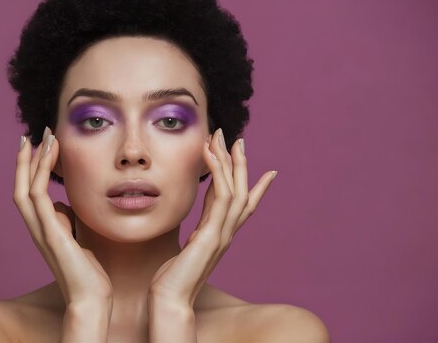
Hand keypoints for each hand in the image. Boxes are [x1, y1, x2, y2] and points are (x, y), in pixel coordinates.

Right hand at [13, 127, 112, 305]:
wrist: (91, 297)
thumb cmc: (88, 272)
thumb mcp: (77, 237)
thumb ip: (67, 220)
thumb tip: (63, 204)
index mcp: (43, 228)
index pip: (29, 192)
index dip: (29, 169)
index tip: (38, 145)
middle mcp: (36, 227)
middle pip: (20, 186)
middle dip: (25, 159)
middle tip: (33, 134)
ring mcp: (41, 230)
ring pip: (25, 188)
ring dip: (32, 161)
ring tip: (42, 137)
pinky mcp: (50, 233)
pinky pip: (38, 196)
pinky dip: (40, 173)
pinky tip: (49, 156)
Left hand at [149, 129, 276, 305]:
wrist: (169, 300)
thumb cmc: (172, 279)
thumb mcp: (186, 250)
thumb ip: (195, 234)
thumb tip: (194, 225)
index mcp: (220, 235)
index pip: (242, 206)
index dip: (256, 187)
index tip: (268, 170)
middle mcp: (226, 234)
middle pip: (242, 192)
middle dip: (241, 164)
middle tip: (237, 140)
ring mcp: (222, 234)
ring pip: (236, 190)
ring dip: (230, 162)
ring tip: (222, 138)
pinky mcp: (212, 236)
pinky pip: (221, 198)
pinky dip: (218, 174)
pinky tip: (210, 156)